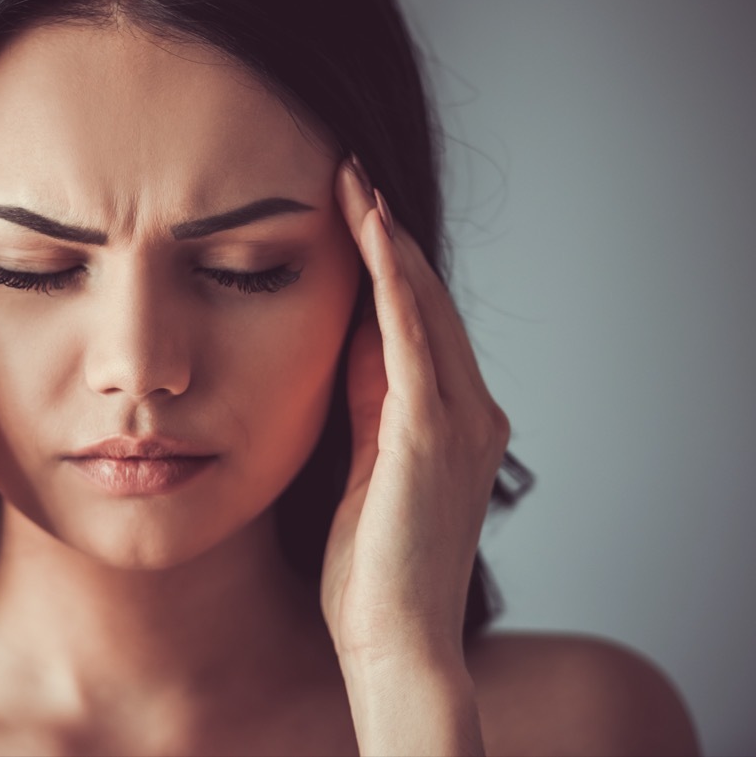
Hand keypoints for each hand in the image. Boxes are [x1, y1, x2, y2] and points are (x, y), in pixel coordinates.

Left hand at [320, 159, 510, 665]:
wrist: (394, 641)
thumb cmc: (371, 572)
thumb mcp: (362, 472)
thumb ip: (365, 409)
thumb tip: (347, 350)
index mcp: (449, 424)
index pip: (415, 325)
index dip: (386, 267)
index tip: (349, 216)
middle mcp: (469, 412)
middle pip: (423, 302)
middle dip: (387, 237)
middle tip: (348, 175)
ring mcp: (458, 419)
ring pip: (421, 305)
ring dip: (387, 240)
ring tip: (352, 181)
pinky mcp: (429, 431)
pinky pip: (410, 336)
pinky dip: (391, 279)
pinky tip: (370, 229)